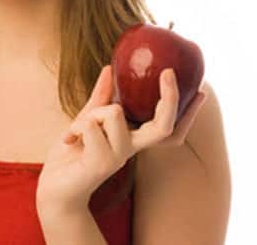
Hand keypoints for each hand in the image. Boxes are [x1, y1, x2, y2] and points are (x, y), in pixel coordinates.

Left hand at [36, 66, 206, 213]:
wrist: (54, 187)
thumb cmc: (73, 152)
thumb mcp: (87, 120)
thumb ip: (101, 98)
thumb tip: (109, 69)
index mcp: (132, 139)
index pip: (168, 129)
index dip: (187, 113)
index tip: (202, 91)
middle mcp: (132, 149)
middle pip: (164, 126)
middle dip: (170, 97)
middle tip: (168, 73)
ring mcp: (119, 157)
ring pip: (114, 112)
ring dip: (92, 114)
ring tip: (77, 131)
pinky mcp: (102, 162)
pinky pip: (91, 124)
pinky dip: (76, 126)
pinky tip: (70, 141)